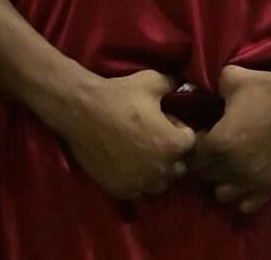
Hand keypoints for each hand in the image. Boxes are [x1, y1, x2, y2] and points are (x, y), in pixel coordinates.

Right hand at [56, 70, 194, 199]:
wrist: (80, 110)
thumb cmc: (117, 95)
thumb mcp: (151, 81)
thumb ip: (173, 84)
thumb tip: (185, 84)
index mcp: (173, 145)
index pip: (190, 142)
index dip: (177, 129)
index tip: (162, 120)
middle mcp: (161, 169)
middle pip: (178, 166)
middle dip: (170, 153)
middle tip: (150, 137)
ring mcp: (140, 183)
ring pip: (159, 183)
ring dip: (154, 170)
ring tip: (138, 152)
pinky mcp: (121, 190)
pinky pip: (137, 190)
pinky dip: (134, 179)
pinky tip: (122, 161)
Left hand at [189, 65, 270, 213]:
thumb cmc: (267, 87)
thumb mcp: (230, 79)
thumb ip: (209, 88)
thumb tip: (200, 90)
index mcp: (220, 143)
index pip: (192, 156)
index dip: (195, 144)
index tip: (204, 133)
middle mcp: (234, 167)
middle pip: (205, 175)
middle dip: (206, 162)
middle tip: (215, 148)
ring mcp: (254, 181)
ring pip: (223, 194)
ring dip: (221, 180)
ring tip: (229, 164)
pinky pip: (248, 205)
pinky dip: (242, 195)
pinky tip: (245, 177)